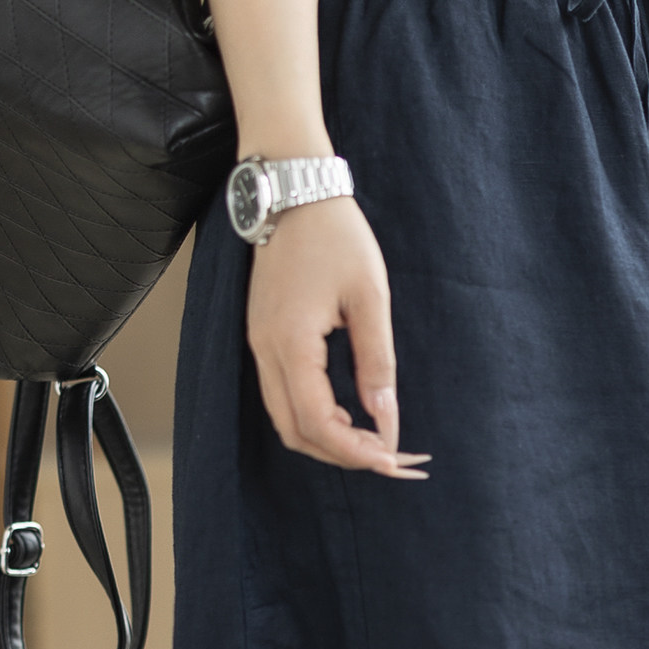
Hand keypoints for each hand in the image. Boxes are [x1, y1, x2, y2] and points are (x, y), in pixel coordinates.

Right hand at [245, 197, 425, 478]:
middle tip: (385, 457)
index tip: (390, 458)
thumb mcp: (369, 296)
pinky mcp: (262, 338)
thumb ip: (377, 360)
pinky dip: (312, 416)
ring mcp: (258, 346)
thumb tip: (385, 415)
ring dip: (325, 438)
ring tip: (369, 438)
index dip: (354, 450)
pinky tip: (345, 412)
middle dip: (340, 454)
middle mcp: (265, 351)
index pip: (318, 422)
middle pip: (295, 431)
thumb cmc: (335, 234)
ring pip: (285, 418)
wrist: (294, 190)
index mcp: (291, 343)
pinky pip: (281, 395)